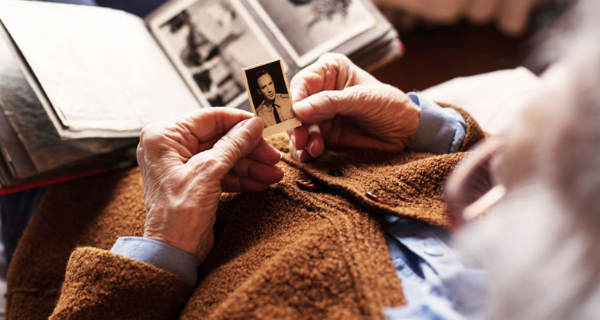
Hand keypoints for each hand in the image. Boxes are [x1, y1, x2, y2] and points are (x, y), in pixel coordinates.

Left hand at [137, 108, 282, 263]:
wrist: (172, 254)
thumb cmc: (177, 215)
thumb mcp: (208, 172)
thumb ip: (233, 145)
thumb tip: (253, 125)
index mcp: (164, 136)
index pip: (210, 118)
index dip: (240, 122)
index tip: (263, 126)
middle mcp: (170, 147)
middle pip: (220, 138)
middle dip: (249, 150)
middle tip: (273, 157)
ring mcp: (182, 165)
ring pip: (224, 156)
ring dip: (250, 166)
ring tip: (273, 174)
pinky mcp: (193, 182)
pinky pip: (221, 172)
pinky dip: (241, 178)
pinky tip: (260, 183)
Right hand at [288, 53, 419, 161]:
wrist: (407, 134)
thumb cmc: (391, 106)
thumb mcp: (362, 100)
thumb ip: (330, 103)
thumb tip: (298, 109)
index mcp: (330, 70)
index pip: (302, 82)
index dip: (294, 99)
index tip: (293, 116)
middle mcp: (321, 90)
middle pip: (295, 107)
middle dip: (295, 124)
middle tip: (300, 139)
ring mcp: (320, 114)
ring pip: (298, 127)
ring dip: (301, 140)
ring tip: (313, 149)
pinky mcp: (323, 134)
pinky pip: (306, 142)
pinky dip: (305, 150)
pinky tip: (311, 155)